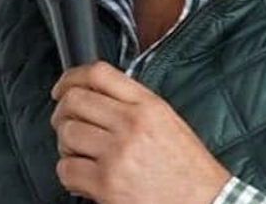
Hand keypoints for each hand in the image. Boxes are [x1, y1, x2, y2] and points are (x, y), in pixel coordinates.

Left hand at [50, 61, 230, 203]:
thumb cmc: (187, 167)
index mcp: (148, 106)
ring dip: (66, 145)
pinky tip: (84, 177)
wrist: (203, 201)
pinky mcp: (106, 184)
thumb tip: (93, 95)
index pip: (99, 74)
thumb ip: (132, 103)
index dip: (71, 77)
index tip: (62, 87)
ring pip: (67, 134)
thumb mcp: (167, 120)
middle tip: (66, 123)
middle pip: (74, 100)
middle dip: (62, 112)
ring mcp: (117, 154)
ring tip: (81, 154)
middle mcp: (131, 125)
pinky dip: (70, 174)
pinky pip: (67, 169)